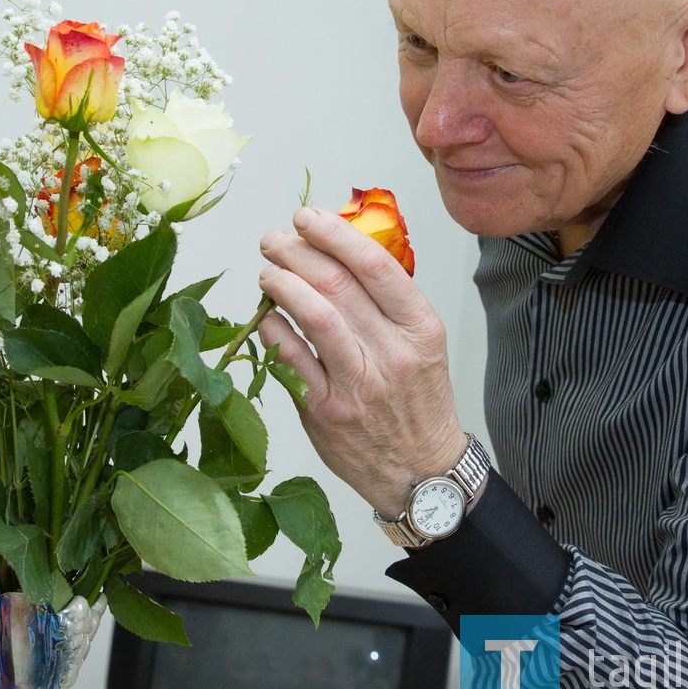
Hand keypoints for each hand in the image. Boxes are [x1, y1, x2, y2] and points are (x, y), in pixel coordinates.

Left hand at [258, 206, 466, 517]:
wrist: (422, 471)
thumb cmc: (417, 401)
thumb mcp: (422, 343)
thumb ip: (386, 301)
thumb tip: (334, 252)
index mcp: (420, 328)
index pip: (374, 264)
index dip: (334, 233)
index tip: (308, 217)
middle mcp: (392, 353)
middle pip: (336, 283)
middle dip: (296, 250)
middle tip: (275, 240)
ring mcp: (358, 383)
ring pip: (312, 314)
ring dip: (280, 282)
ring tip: (267, 271)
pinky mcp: (326, 410)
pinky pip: (289, 355)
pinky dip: (271, 327)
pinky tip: (266, 316)